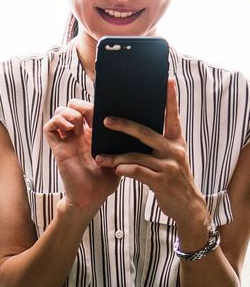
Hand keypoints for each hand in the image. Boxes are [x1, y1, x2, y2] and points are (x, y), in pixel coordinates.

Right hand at [43, 99, 118, 214]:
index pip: (89, 107)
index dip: (91, 99)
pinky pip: (49, 128)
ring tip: (78, 126)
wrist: (92, 198)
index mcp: (94, 133)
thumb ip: (122, 139)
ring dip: (69, 114)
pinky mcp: (58, 148)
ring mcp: (68, 140)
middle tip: (89, 115)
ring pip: (59, 112)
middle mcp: (79, 134)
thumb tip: (132, 120)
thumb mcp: (121, 155)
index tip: (99, 94)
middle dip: (80, 104)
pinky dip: (57, 122)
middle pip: (72, 105)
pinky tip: (69, 129)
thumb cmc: (106, 180)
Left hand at [94, 78, 210, 241]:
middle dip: (124, 125)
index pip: (173, 116)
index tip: (167, 80)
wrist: (186, 207)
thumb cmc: (171, 179)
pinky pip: (137, 171)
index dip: (170, 99)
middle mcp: (174, 150)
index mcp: (176, 141)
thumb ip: (155, 145)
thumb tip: (132, 130)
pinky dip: (123, 170)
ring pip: (135, 155)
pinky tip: (114, 170)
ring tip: (99, 157)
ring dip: (115, 157)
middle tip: (104, 120)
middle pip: (145, 132)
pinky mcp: (162, 181)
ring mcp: (169, 165)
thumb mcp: (169, 159)